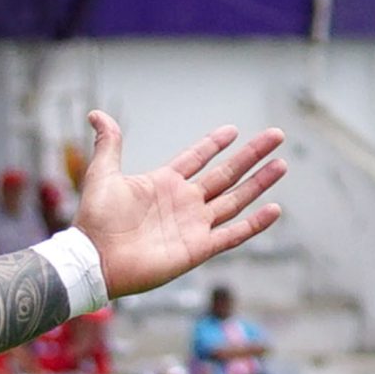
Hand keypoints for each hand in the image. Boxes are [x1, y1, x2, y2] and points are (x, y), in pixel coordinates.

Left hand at [74, 111, 285, 298]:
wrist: (93, 259)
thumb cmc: (95, 220)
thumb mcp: (102, 174)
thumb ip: (108, 144)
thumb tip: (96, 114)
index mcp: (163, 184)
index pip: (196, 159)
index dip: (213, 144)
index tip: (232, 130)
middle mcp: (182, 203)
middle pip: (225, 175)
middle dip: (251, 155)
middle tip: (276, 134)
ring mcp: (193, 225)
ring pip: (235, 200)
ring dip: (259, 183)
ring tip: (281, 164)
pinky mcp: (198, 249)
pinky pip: (233, 235)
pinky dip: (254, 224)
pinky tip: (274, 209)